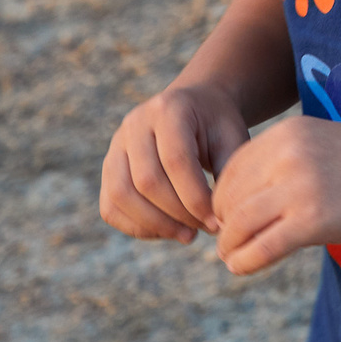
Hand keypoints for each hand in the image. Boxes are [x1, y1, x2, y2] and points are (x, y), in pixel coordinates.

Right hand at [101, 81, 249, 242]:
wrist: (195, 106)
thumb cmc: (217, 126)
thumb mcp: (231, 138)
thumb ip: (227, 171)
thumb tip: (222, 218)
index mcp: (169, 109)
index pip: (176, 161)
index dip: (196, 198)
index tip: (217, 221)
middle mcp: (135, 124)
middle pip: (146, 181)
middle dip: (178, 214)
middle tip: (206, 229)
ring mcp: (116, 145)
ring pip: (121, 195)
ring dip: (155, 225)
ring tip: (188, 235)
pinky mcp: (108, 168)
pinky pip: (110, 206)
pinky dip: (136, 226)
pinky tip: (166, 231)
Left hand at [211, 116, 340, 274]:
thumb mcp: (320, 145)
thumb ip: (282, 164)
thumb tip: (242, 203)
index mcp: (285, 134)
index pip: (230, 171)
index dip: (224, 201)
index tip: (232, 220)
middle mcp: (285, 155)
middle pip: (227, 198)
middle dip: (224, 226)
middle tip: (231, 244)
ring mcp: (298, 188)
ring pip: (237, 225)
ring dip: (229, 248)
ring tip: (234, 258)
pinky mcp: (312, 220)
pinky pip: (260, 248)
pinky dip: (244, 262)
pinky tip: (243, 267)